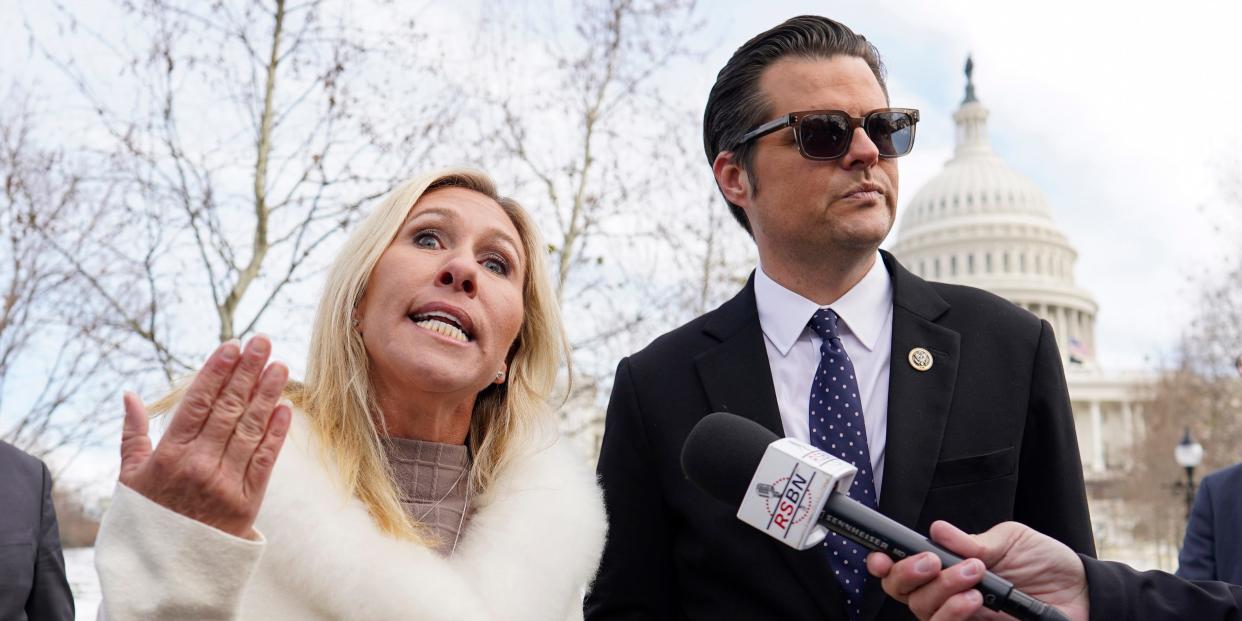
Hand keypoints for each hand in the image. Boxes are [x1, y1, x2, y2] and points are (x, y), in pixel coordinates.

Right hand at [119, 336, 291, 538]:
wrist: (170, 569)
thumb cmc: (149, 516)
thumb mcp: (130, 478)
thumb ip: (132, 434)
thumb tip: (130, 395)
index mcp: (168, 456)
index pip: (197, 404)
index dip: (217, 372)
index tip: (232, 346)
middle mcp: (198, 466)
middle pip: (227, 410)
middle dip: (246, 372)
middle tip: (263, 342)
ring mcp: (224, 484)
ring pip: (249, 430)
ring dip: (267, 395)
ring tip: (279, 365)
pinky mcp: (247, 501)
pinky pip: (265, 461)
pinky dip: (276, 433)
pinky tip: (285, 407)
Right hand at [865, 521, 1089, 620]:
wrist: (1081, 594)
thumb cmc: (1046, 563)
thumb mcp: (1010, 540)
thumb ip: (971, 541)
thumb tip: (936, 530)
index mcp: (948, 565)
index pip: (904, 568)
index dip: (885, 563)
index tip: (882, 556)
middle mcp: (947, 592)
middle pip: (903, 592)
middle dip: (909, 574)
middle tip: (932, 561)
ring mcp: (960, 615)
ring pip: (922, 611)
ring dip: (941, 590)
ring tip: (974, 575)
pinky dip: (954, 612)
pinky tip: (976, 598)